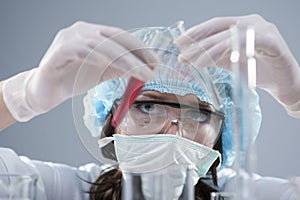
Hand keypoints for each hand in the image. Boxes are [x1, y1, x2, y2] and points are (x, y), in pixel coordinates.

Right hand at [3, 21, 158, 120]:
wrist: (45, 91)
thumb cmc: (72, 79)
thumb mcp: (102, 72)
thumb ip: (119, 68)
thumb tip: (143, 69)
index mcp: (93, 34)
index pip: (120, 36)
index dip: (139, 48)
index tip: (154, 61)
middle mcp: (82, 31)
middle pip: (114, 37)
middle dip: (136, 54)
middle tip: (151, 69)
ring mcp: (69, 38)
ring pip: (101, 44)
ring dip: (124, 60)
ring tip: (139, 73)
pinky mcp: (59, 51)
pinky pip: (81, 50)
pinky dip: (98, 57)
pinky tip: (110, 65)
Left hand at [175, 14, 299, 115]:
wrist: (285, 85)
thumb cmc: (260, 72)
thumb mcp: (230, 62)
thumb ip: (213, 58)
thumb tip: (189, 57)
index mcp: (242, 25)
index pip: (215, 25)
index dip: (196, 32)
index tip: (179, 42)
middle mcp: (252, 23)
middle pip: (220, 28)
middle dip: (198, 41)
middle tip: (183, 52)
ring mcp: (264, 30)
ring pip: (231, 35)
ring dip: (210, 49)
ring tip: (194, 62)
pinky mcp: (272, 42)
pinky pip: (247, 43)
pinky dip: (229, 51)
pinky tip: (215, 60)